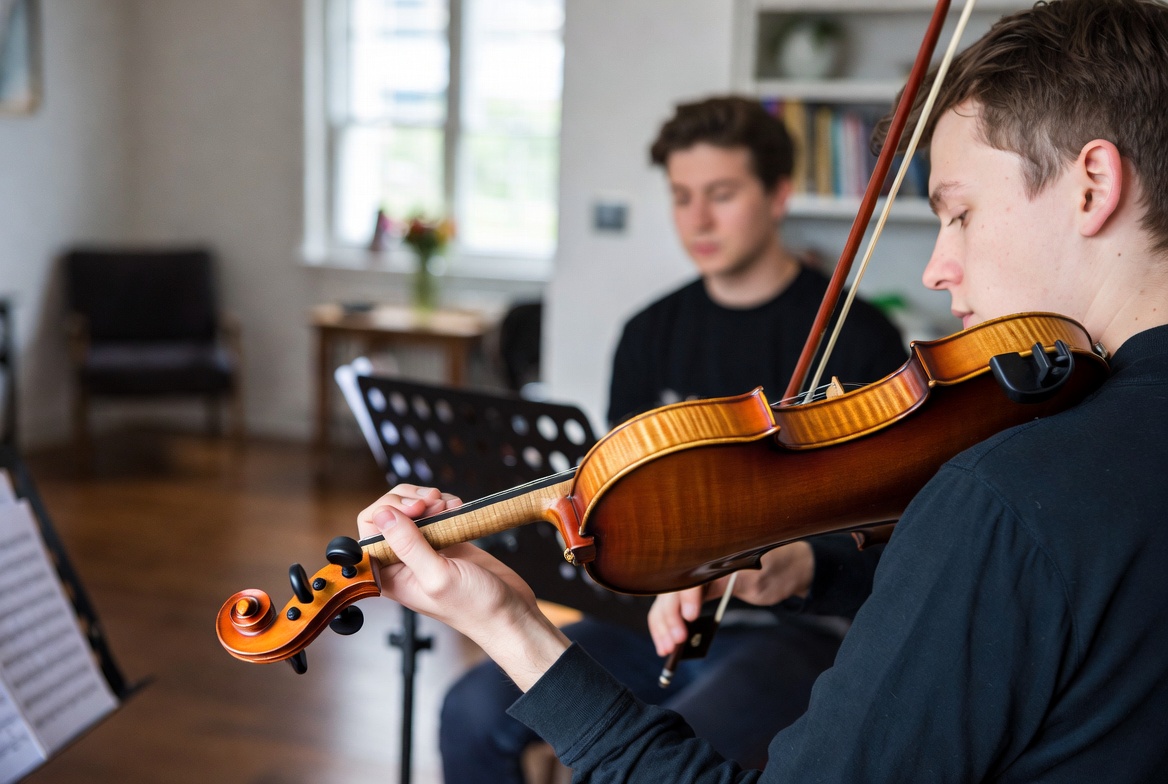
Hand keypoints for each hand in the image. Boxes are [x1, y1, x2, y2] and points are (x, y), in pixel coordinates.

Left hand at [358, 485, 569, 690]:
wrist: (509, 613)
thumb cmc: (474, 607)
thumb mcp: (438, 576)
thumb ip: (408, 545)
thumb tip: (382, 514)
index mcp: (389, 573)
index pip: (369, 528)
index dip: (389, 510)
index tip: (417, 509)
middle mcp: (402, 560)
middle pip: (388, 512)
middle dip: (411, 499)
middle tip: (433, 503)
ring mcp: (424, 549)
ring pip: (412, 508)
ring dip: (429, 498)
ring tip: (448, 506)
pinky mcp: (445, 541)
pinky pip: (435, 512)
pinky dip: (445, 503)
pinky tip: (457, 509)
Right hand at [647, 542, 814, 657]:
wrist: (789, 566)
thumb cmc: (774, 568)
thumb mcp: (753, 578)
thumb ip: (723, 584)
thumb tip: (692, 603)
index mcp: (710, 551)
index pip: (687, 574)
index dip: (685, 596)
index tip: (690, 617)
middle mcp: (697, 561)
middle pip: (671, 589)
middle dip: (668, 618)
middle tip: (673, 644)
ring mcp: (695, 575)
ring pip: (668, 600)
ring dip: (663, 625)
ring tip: (666, 649)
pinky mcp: (698, 589)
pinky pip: (677, 605)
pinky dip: (670, 623)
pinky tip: (668, 640)